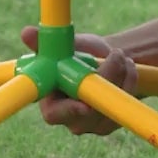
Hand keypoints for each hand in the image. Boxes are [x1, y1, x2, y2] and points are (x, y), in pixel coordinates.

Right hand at [19, 26, 138, 135]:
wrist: (105, 59)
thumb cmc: (79, 52)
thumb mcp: (64, 45)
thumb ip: (44, 43)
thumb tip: (26, 33)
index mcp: (51, 100)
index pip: (54, 114)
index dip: (67, 111)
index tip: (84, 104)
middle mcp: (69, 118)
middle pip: (89, 112)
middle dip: (106, 80)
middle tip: (116, 55)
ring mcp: (91, 125)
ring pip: (110, 107)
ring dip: (121, 75)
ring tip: (120, 54)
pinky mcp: (111, 123)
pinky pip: (124, 105)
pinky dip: (130, 82)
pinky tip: (127, 66)